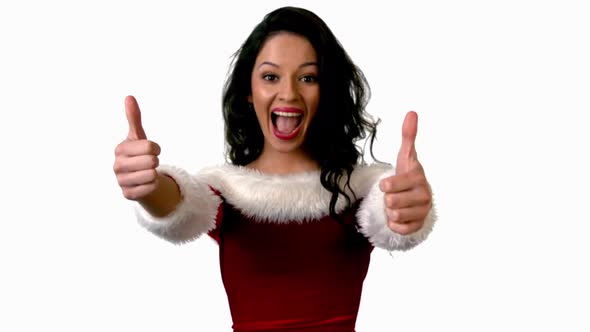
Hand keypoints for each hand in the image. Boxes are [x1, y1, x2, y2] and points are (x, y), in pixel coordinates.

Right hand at [113, 96, 160, 199]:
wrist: (136, 178)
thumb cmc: (137, 154)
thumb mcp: (138, 136)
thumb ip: (134, 118)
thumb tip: (129, 97)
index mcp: (120, 149)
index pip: (150, 147)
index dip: (156, 148)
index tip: (152, 150)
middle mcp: (117, 165)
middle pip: (152, 161)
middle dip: (155, 161)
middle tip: (149, 163)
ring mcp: (121, 181)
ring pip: (152, 175)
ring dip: (155, 173)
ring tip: (147, 172)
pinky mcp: (128, 195)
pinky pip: (151, 188)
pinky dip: (154, 185)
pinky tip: (147, 183)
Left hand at [379, 111, 431, 234]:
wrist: (416, 198)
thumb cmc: (408, 176)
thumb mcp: (406, 156)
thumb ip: (408, 136)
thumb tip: (412, 112)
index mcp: (418, 177)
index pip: (391, 185)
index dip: (386, 185)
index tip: (386, 184)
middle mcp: (425, 194)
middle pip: (391, 202)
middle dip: (387, 199)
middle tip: (394, 195)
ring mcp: (424, 211)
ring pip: (394, 215)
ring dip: (391, 211)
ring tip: (397, 204)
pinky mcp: (419, 226)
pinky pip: (400, 229)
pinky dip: (395, 224)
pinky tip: (400, 216)